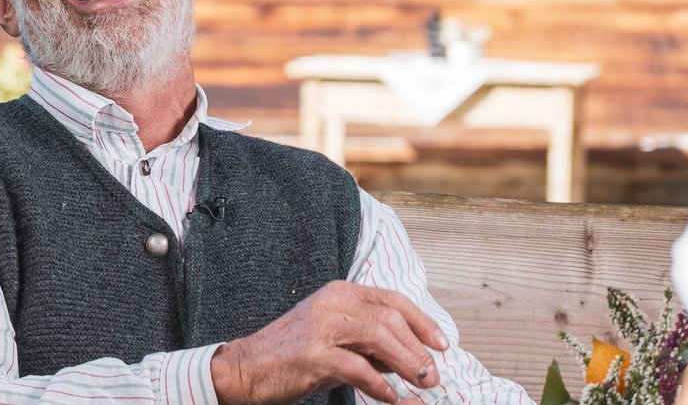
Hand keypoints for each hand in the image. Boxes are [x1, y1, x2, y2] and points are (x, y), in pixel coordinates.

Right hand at [211, 280, 450, 404]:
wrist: (246, 368)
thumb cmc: (290, 354)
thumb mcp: (332, 336)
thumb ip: (367, 340)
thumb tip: (408, 356)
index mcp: (338, 293)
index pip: (392, 300)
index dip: (423, 323)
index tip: (442, 345)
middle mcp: (331, 303)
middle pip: (391, 320)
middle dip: (419, 350)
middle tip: (432, 375)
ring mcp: (321, 327)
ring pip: (380, 338)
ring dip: (407, 364)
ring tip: (420, 384)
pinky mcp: (313, 355)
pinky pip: (358, 368)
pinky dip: (380, 385)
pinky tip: (389, 397)